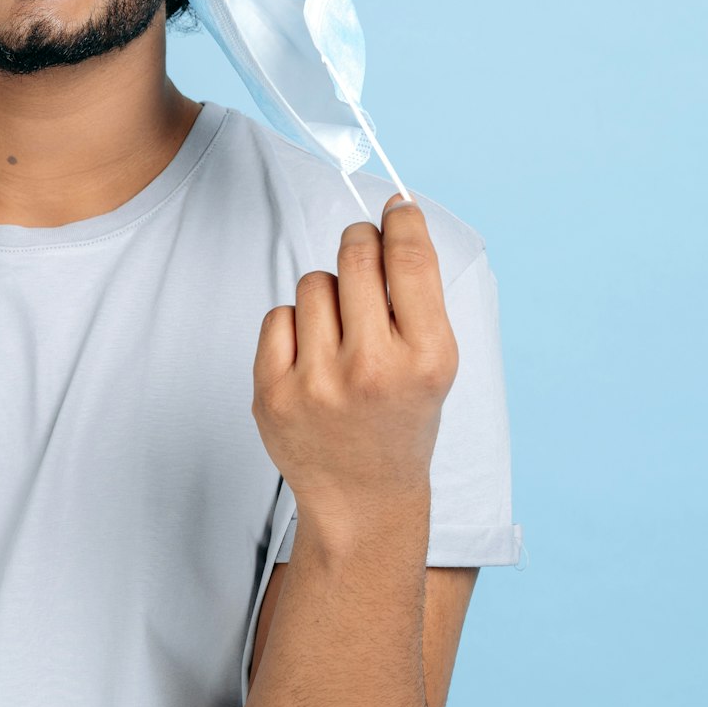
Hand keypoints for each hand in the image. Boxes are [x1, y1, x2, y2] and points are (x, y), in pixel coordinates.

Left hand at [251, 196, 459, 546]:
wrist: (362, 500)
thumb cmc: (402, 420)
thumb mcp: (434, 363)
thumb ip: (417, 294)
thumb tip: (395, 212)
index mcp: (426, 359)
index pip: (409, 260)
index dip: (402, 220)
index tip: (396, 206)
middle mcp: (372, 369)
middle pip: (355, 255)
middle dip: (361, 241)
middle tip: (364, 250)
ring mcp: (317, 382)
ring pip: (314, 282)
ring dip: (329, 292)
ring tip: (342, 333)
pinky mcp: (273, 393)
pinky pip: (279, 315)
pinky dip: (296, 325)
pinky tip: (313, 357)